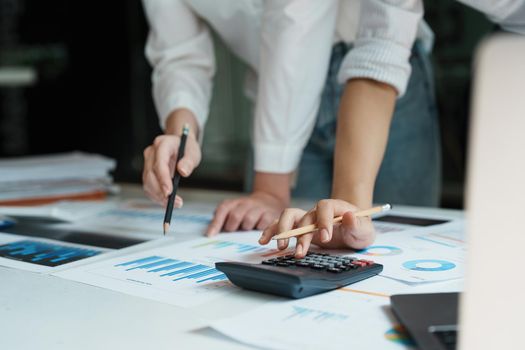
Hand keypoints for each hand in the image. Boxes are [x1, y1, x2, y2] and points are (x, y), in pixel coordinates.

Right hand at [142, 109, 200, 206]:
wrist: (180, 145)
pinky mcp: (147, 172)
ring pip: (147, 183)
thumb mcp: (193, 152)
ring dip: (158, 196)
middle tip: (175, 202)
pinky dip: (157, 197)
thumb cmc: (186, 148)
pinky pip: (148, 187)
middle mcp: (151, 153)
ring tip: (175, 203)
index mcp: (162, 144)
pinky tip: (167, 202)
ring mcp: (147, 162)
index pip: (159, 163)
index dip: (163, 178)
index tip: (169, 192)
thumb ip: (189, 161)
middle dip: (160, 191)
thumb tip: (183, 172)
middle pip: (150, 175)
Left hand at [206, 191, 287, 235]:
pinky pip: (263, 224)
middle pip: (235, 215)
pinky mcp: (270, 214)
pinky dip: (259, 229)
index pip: (222, 210)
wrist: (270, 199)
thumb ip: (222, 220)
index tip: (210, 235)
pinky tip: (259, 228)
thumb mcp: (234, 210)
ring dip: (246, 228)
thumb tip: (211, 233)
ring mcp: (259, 208)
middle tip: (234, 230)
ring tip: (248, 228)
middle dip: (232, 226)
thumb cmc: (248, 210)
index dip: (215, 223)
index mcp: (234, 203)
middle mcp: (246, 203)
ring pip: (249, 220)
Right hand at [258, 199, 375, 257]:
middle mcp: (317, 211)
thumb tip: (349, 215)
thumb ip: (357, 224)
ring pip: (288, 217)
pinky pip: (282, 225)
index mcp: (334, 207)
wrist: (354, 230)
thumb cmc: (359, 229)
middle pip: (303, 214)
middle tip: (300, 249)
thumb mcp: (365, 229)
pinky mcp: (299, 228)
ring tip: (280, 246)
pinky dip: (271, 231)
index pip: (325, 207)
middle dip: (299, 232)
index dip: (323, 221)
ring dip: (282, 230)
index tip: (325, 237)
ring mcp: (306, 218)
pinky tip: (264, 240)